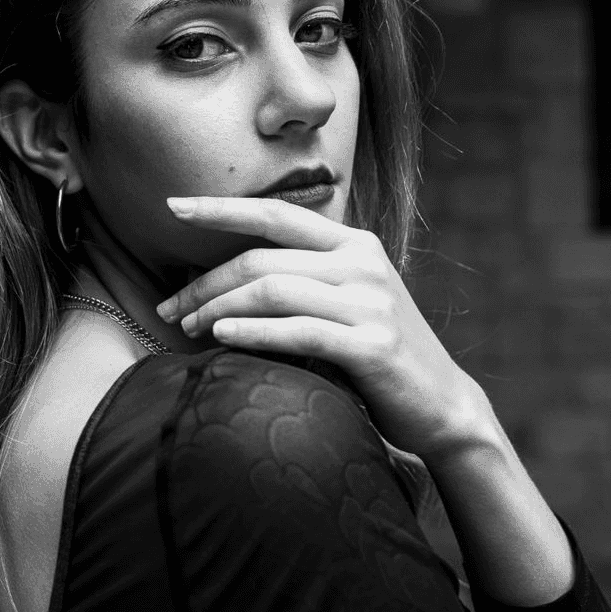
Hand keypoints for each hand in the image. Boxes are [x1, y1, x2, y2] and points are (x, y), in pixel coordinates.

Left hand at [155, 196, 492, 459]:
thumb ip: (303, 275)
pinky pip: (297, 331)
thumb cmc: (376, 351)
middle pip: (260, 260)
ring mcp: (370, 302)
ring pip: (272, 291)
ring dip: (217, 309)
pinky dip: (251, 332)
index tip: (172, 206)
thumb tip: (227, 272)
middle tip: (169, 309)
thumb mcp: (346, 298)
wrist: (441, 405)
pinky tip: (220, 338)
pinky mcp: (372, 346)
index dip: (220, 208)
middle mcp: (363, 263)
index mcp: (353, 242)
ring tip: (188, 329)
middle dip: (204, 283)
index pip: (274, 212)